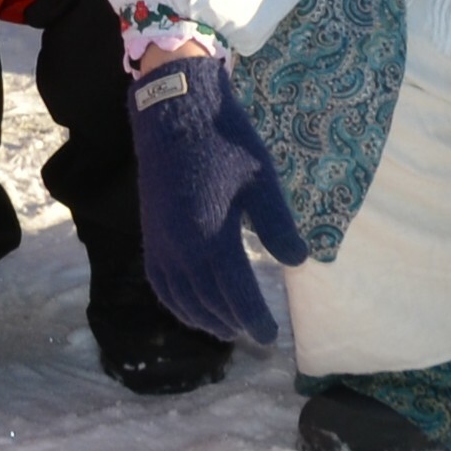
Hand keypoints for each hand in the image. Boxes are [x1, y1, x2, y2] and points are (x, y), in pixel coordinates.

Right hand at [125, 36, 312, 352]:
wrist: (174, 113)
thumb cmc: (224, 142)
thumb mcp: (262, 181)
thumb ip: (279, 226)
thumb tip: (298, 263)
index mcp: (213, 237)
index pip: (236, 295)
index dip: (255, 319)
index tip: (271, 335)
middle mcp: (183, 249)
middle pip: (208, 303)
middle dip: (233, 323)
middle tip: (255, 336)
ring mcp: (162, 243)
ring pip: (181, 298)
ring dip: (203, 319)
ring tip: (226, 329)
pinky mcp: (151, 234)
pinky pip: (160, 282)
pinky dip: (176, 302)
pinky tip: (190, 306)